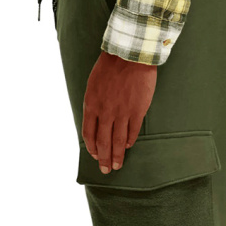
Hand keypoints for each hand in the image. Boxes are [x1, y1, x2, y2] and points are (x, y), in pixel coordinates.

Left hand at [82, 51, 156, 173]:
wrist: (129, 55)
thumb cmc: (110, 66)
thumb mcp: (93, 85)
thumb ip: (94, 104)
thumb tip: (96, 120)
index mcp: (91, 105)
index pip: (89, 133)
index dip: (92, 147)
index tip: (95, 156)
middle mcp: (105, 112)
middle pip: (103, 142)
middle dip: (103, 158)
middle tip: (106, 170)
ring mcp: (122, 113)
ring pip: (118, 141)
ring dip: (117, 156)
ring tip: (117, 166)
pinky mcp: (137, 111)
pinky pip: (132, 131)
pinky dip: (129, 141)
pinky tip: (128, 146)